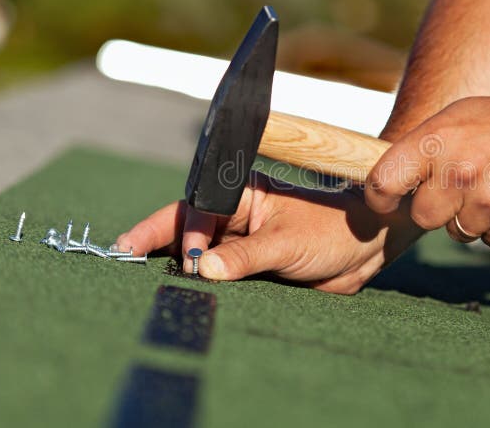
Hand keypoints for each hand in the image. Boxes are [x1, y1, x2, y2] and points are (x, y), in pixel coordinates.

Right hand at [116, 172, 421, 293]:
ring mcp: (240, 241)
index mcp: (243, 194)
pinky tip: (183, 295)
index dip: (175, 231)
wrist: (364, 248)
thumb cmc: (331, 231)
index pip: (196, 207)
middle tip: (125, 261)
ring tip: (146, 282)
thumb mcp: (287, 243)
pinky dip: (202, 286)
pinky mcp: (248, 266)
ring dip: (178, 268)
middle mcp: (236, 216)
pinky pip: (218, 277)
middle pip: (187, 229)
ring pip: (199, 255)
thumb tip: (204, 269)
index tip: (162, 255)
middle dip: (159, 245)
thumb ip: (245, 257)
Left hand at [364, 89, 489, 248]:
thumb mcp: (459, 117)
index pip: (383, 182)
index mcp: (437, 141)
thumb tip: (388, 179)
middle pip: (424, 216)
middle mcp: (458, 172)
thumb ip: (424, 148)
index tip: (386, 203)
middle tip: (464, 186)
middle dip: (439, 208)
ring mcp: (488, 202)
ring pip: (459, 232)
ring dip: (473, 217)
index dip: (380, 198)